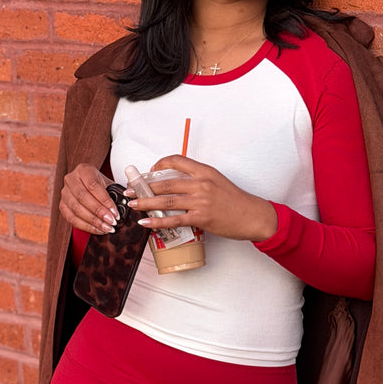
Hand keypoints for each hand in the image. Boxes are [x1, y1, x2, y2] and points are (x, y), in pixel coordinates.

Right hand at [59, 163, 119, 234]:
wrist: (87, 186)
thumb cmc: (101, 185)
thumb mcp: (109, 183)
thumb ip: (116, 192)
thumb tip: (126, 204)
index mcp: (83, 170)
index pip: (93, 186)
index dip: (105, 201)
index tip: (115, 212)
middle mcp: (70, 179)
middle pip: (83, 197)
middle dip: (99, 212)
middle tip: (112, 222)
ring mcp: (64, 193)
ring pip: (77, 209)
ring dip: (93, 221)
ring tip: (107, 228)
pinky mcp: (62, 206)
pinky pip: (72, 219)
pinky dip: (86, 227)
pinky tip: (99, 230)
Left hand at [126, 156, 277, 242]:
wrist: (252, 216)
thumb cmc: (235, 200)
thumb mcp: (217, 181)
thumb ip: (197, 180)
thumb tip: (176, 184)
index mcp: (204, 171)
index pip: (177, 160)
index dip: (159, 164)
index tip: (149, 172)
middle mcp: (201, 183)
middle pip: (166, 182)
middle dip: (144, 186)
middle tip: (130, 190)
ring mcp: (201, 201)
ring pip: (166, 200)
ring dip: (146, 202)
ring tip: (133, 205)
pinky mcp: (201, 218)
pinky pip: (174, 219)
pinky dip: (157, 221)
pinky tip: (146, 223)